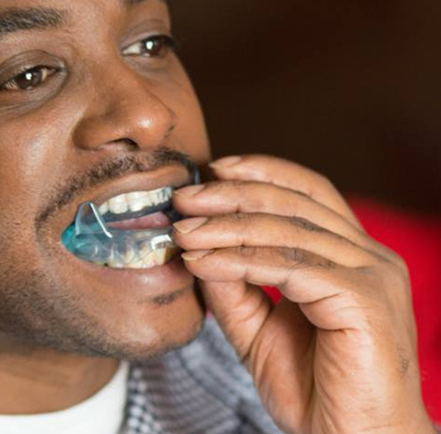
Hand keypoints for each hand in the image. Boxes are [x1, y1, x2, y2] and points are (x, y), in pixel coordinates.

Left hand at [173, 155, 435, 433]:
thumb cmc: (315, 388)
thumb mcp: (258, 327)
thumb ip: (233, 284)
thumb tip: (198, 242)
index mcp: (352, 252)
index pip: (308, 191)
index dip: (262, 171)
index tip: (215, 169)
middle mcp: (369, 254)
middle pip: (294, 201)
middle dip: (232, 194)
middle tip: (186, 197)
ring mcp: (372, 274)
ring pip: (287, 230)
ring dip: (226, 226)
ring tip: (184, 231)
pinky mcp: (365, 299)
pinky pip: (289, 266)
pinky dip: (239, 260)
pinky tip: (203, 261)